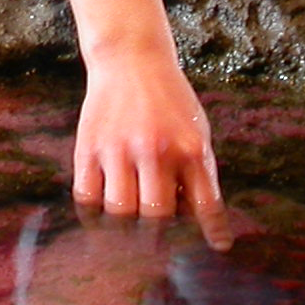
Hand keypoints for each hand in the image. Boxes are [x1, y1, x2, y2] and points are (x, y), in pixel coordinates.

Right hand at [73, 49, 231, 249]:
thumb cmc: (169, 100)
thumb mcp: (196, 129)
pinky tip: (105, 209)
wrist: (131, 57)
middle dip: (160, 235)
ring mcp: (119, 148)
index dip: (212, 233)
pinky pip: (87, 199)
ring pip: (120, 213)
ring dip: (127, 226)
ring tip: (131, 222)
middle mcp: (155, 149)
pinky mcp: (88, 147)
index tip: (217, 247)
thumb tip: (197, 223)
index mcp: (189, 147)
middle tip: (159, 238)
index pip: (206, 206)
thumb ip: (198, 173)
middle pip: (157, 217)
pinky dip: (95, 214)